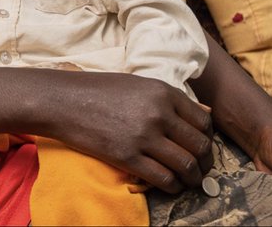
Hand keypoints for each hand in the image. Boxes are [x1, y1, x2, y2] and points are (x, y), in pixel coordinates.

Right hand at [51, 73, 212, 194]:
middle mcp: (158, 113)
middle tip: (200, 169)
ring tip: (188, 181)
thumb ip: (171, 100)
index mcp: (163, 92)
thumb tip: (205, 115)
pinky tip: (169, 185)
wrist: (63, 100)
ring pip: (186, 166)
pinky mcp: (128, 157)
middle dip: (205, 163)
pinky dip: (172, 186)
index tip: (201, 148)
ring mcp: (143, 136)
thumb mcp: (139, 85)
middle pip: (199, 146)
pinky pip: (163, 179)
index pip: (203, 122)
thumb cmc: (99, 90)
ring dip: (192, 178)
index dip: (207, 140)